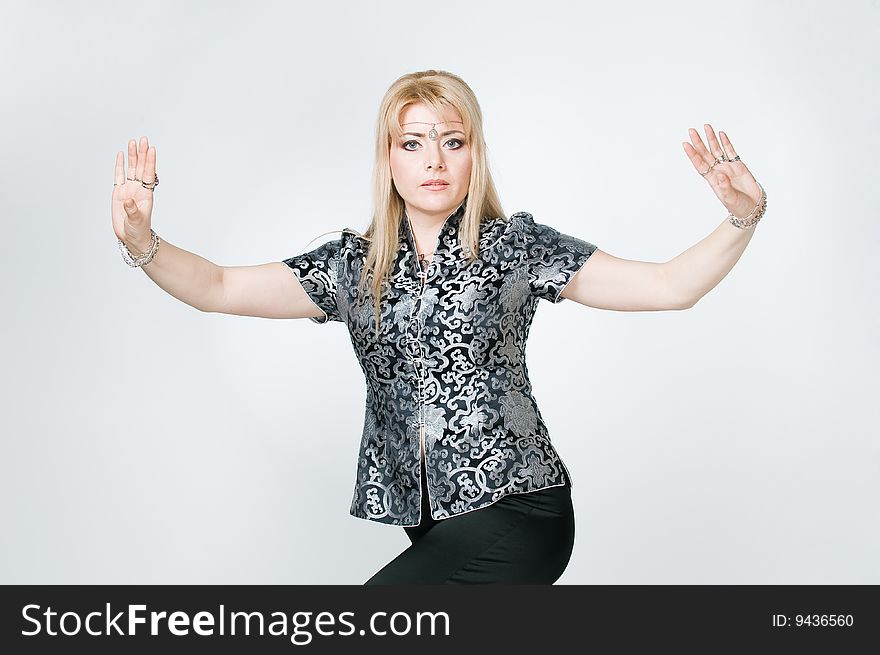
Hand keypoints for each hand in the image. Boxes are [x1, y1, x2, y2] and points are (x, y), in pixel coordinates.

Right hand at [111, 136, 156, 250]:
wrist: (131, 237)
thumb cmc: (138, 231)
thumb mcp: (136, 221)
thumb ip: (132, 211)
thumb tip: (129, 201)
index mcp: (146, 194)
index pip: (149, 174)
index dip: (150, 162)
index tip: (152, 149)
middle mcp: (138, 189)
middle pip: (141, 168)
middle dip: (142, 154)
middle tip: (144, 139)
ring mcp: (129, 190)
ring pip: (131, 169)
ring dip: (132, 156)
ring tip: (133, 142)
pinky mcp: (119, 193)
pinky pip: (119, 176)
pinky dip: (120, 165)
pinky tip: (121, 154)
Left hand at [683, 124, 761, 218]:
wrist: (752, 206)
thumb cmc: (739, 206)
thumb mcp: (730, 199)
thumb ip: (724, 188)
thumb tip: (719, 175)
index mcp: (712, 180)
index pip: (700, 164)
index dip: (692, 154)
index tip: (685, 144)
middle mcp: (718, 171)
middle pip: (705, 154)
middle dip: (698, 142)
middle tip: (691, 130)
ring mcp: (728, 167)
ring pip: (717, 150)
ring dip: (711, 138)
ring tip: (706, 127)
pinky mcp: (738, 165)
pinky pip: (731, 151)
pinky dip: (726, 142)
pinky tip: (721, 134)